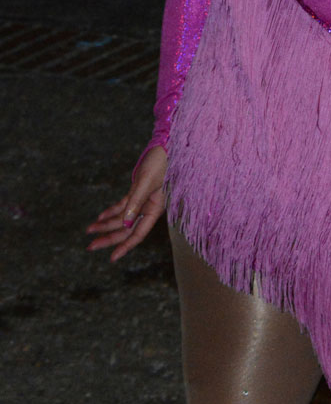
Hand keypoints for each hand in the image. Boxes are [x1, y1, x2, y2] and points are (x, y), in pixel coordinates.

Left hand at [86, 145, 166, 261]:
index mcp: (155, 210)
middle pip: (127, 229)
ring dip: (106, 224)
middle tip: (90, 246)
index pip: (138, 234)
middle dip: (109, 237)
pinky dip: (112, 211)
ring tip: (90, 230)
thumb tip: (126, 224)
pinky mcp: (138, 190)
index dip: (125, 246)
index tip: (111, 258)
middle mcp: (149, 208)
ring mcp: (143, 200)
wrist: (168, 145)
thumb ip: (136, 203)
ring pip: (123, 217)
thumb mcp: (147, 182)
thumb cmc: (162, 162)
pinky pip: (123, 205)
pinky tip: (100, 216)